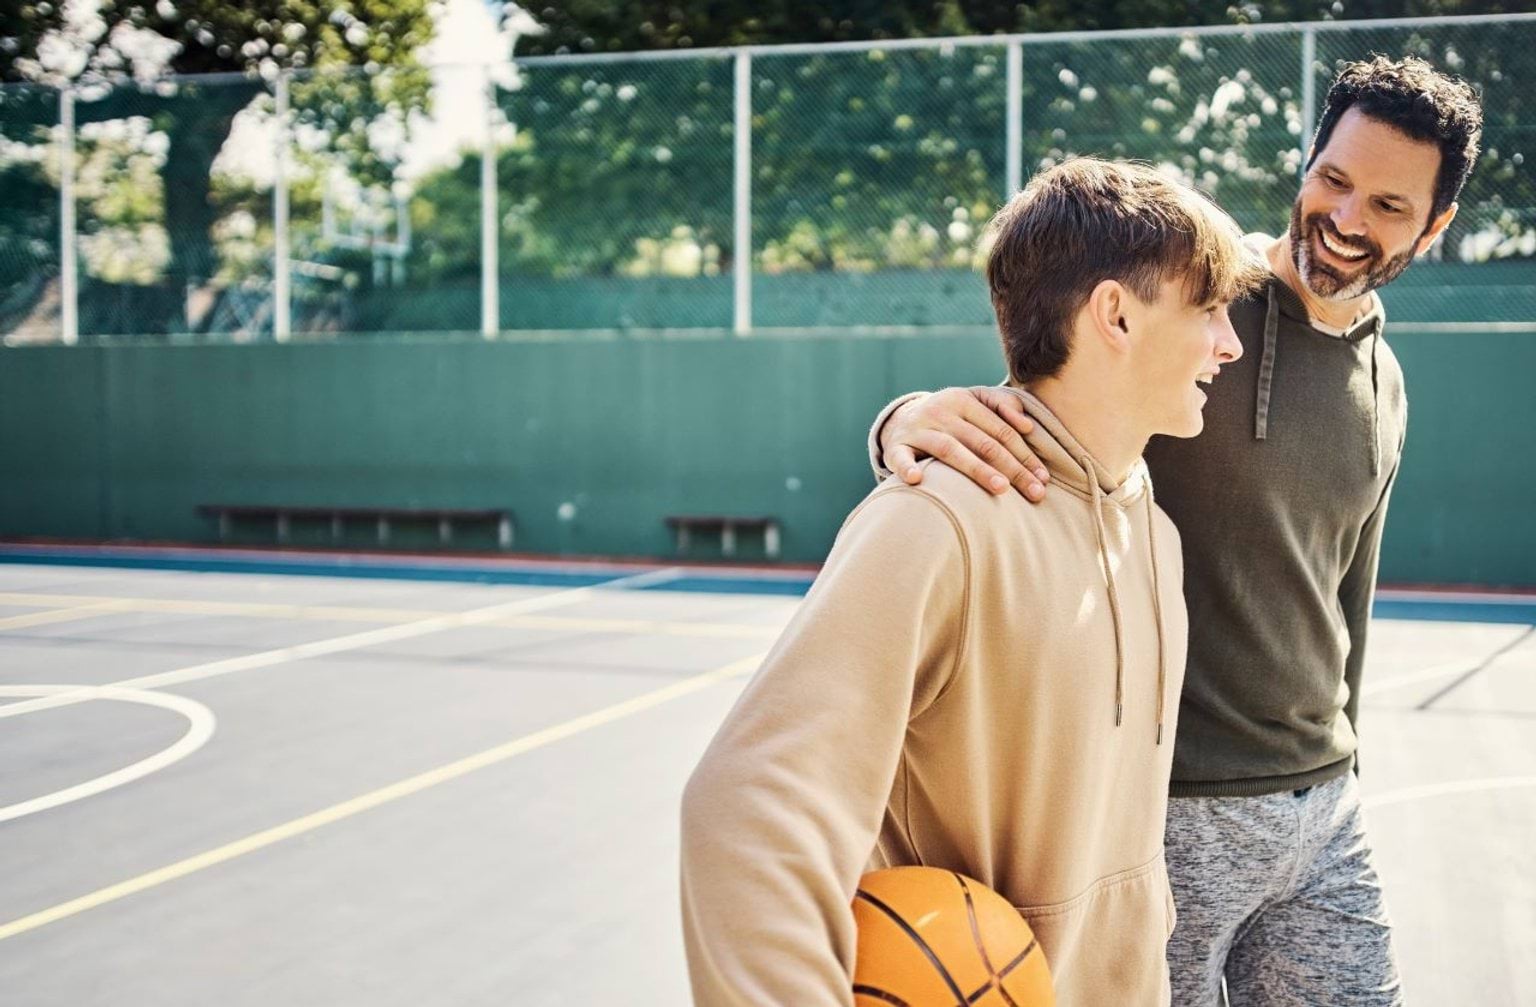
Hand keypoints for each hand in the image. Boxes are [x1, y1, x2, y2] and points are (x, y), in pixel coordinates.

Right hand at [881, 386, 1048, 499]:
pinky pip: (900, 458)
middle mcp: (941, 412)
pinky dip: (907, 468)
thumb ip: (1004, 404)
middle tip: (1035, 492)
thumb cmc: (951, 415)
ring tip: (1000, 488)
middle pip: (983, 443)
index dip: (1025, 455)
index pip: (1002, 432)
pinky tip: (917, 480)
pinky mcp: (896, 447)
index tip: (1043, 478)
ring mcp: (918, 430)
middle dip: (1013, 469)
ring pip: (950, 451)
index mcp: (964, 400)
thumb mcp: (975, 400)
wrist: (901, 418)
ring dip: (976, 469)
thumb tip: (1028, 425)